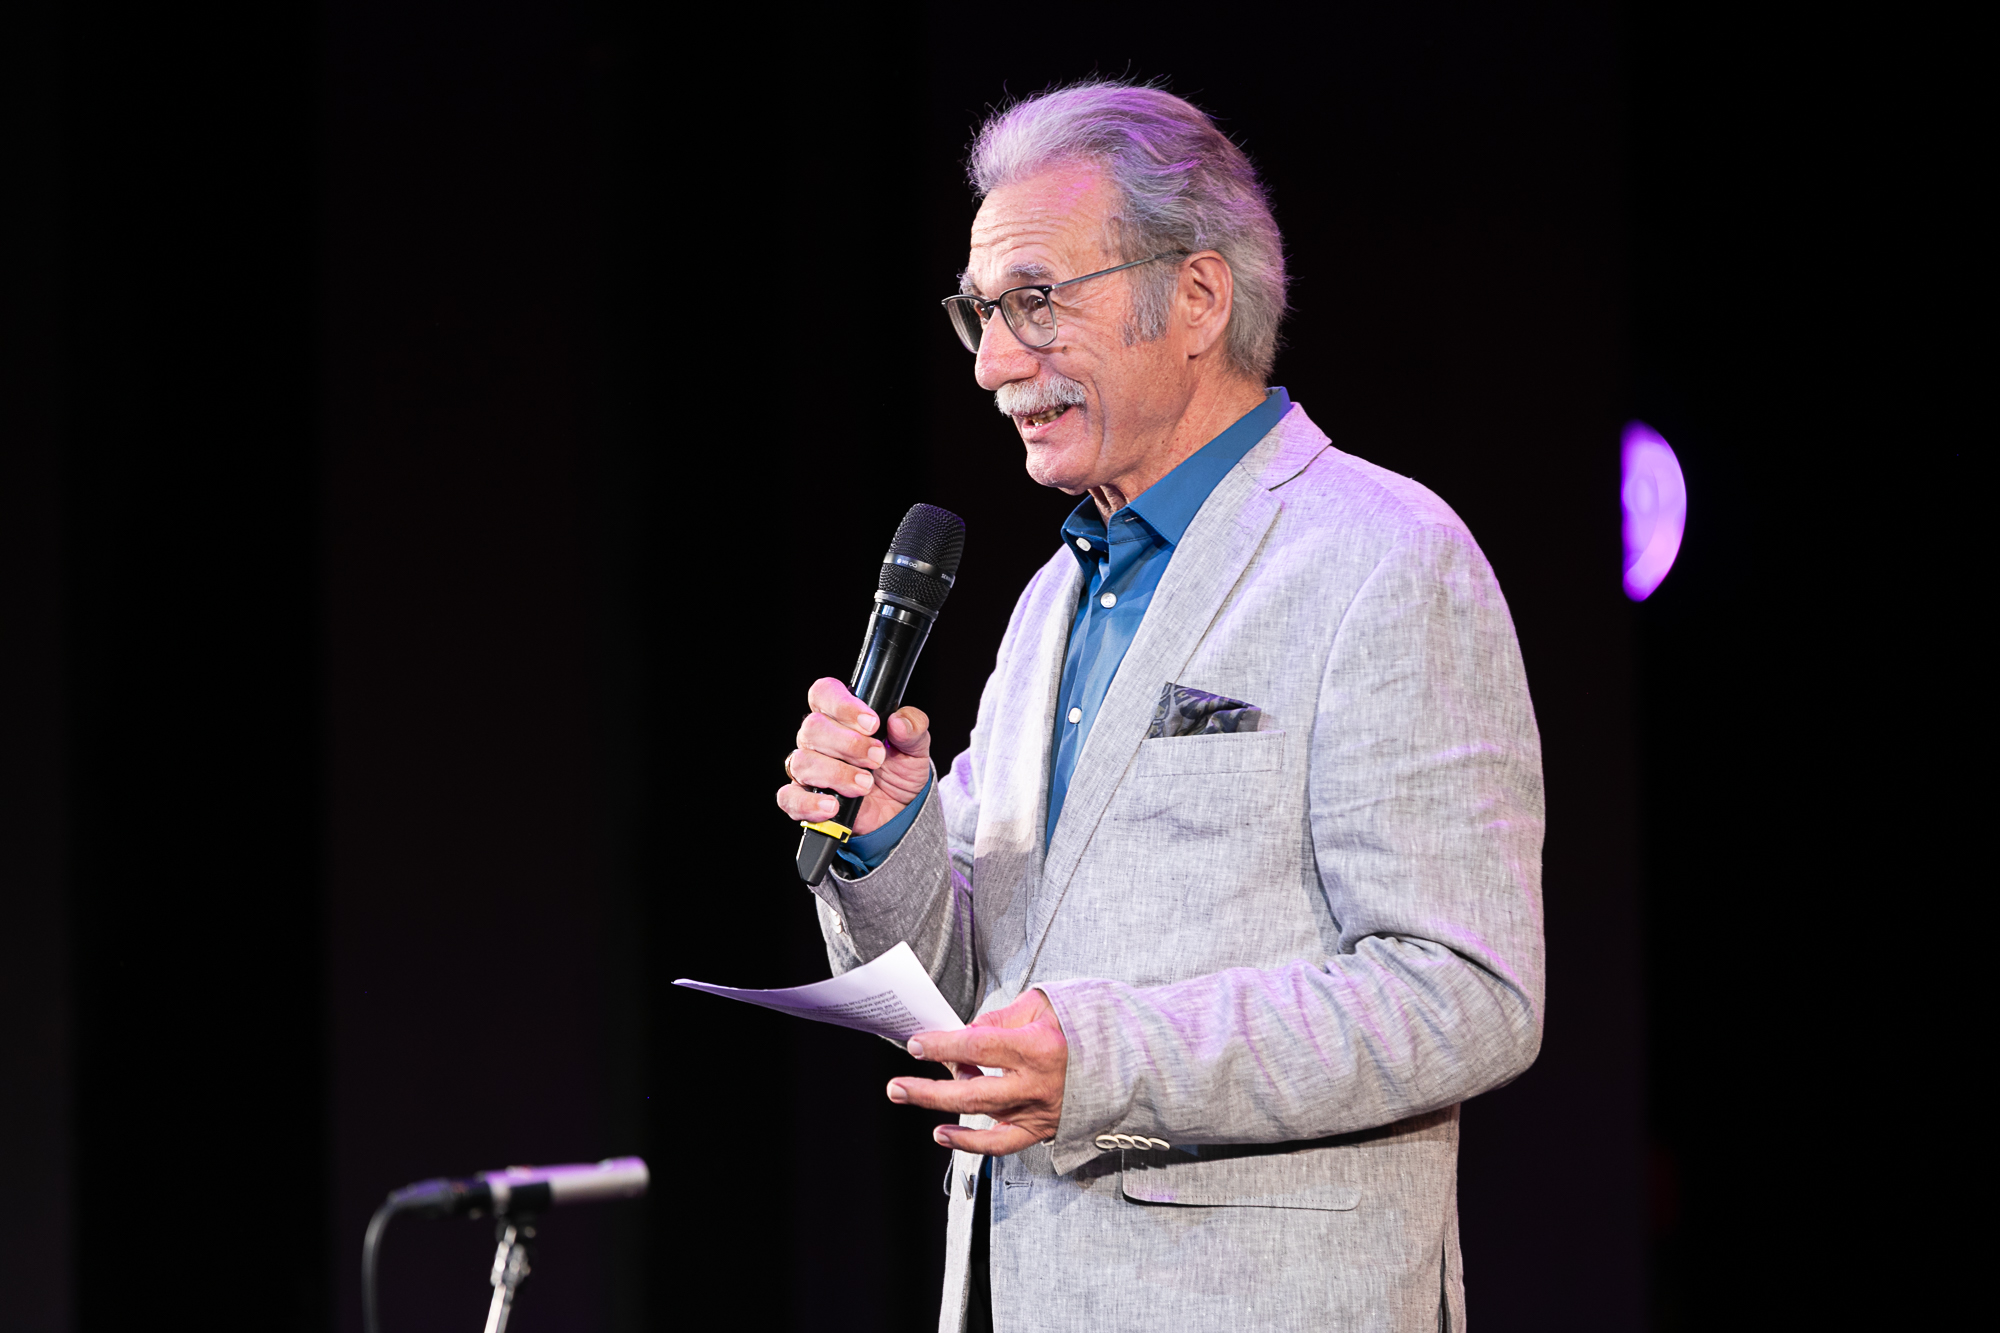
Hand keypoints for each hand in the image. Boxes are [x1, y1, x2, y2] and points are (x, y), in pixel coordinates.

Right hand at [776, 678, 931, 836]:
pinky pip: (789, 798)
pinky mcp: (804, 801)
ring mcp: (808, 770)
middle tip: (877, 758)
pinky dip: (809, 803)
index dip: (843, 705)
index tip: (872, 723)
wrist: (900, 812)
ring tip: (866, 784)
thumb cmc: (900, 771)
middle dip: (848, 744)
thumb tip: (899, 721)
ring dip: (837, 774)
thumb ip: (913, 728)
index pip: (824, 693)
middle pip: (812, 727)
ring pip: (802, 762)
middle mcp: (818, 739)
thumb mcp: (915, 747)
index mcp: (841, 717)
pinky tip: (832, 806)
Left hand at [887, 989, 1066, 1155]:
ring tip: (908, 1097)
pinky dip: (970, 1144)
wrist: (1126, 1060)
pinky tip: (944, 1135)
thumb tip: (965, 1034)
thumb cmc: (1082, 1026)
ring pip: (982, 1117)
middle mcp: (1038, 1084)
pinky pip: (1001, 1144)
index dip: (944, 1046)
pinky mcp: (1042, 1129)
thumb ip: (1000, 1020)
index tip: (918, 1043)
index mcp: (1039, 1047)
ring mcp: (1040, 1111)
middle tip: (897, 1086)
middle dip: (928, 1090)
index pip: (979, 1047)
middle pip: (973, 1091)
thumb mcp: (1043, 1006)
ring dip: (941, 1109)